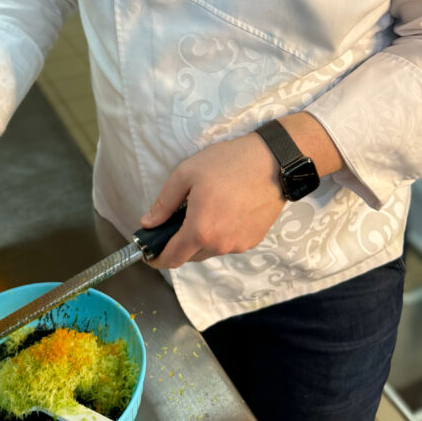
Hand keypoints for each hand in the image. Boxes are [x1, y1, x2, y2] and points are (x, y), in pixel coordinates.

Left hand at [140, 132, 285, 269]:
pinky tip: (224, 211)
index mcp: (200, 231)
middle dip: (179, 243)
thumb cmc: (228, 163)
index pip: (172, 258)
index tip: (149, 253)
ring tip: (205, 209)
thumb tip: (148, 223)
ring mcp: (239, 245)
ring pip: (209, 250)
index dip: (157, 258)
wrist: (273, 162)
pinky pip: (228, 244)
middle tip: (178, 219)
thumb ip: (164, 203)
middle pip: (190, 255)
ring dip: (201, 238)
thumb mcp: (187, 174)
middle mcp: (220, 245)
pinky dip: (219, 234)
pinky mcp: (253, 240)